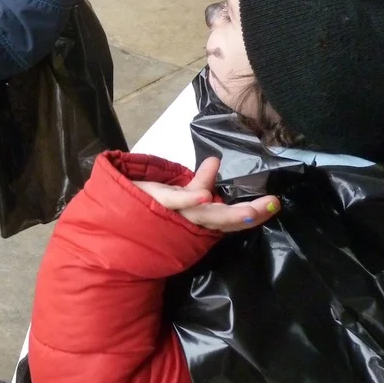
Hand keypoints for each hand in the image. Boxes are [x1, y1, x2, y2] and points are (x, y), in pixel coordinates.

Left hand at [136, 157, 281, 232]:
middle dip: (248, 215)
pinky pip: (172, 201)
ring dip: (227, 213)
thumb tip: (216, 161)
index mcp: (195, 219)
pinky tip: (205, 197)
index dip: (251, 215)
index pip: (227, 219)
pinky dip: (189, 199)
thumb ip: (198, 182)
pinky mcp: (154, 202)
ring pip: (203, 215)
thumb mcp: (177, 192)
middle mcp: (186, 221)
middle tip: (272, 205)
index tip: (273, 204)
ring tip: (250, 210)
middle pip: (221, 221)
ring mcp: (171, 213)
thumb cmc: (145, 202)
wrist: (110, 212)